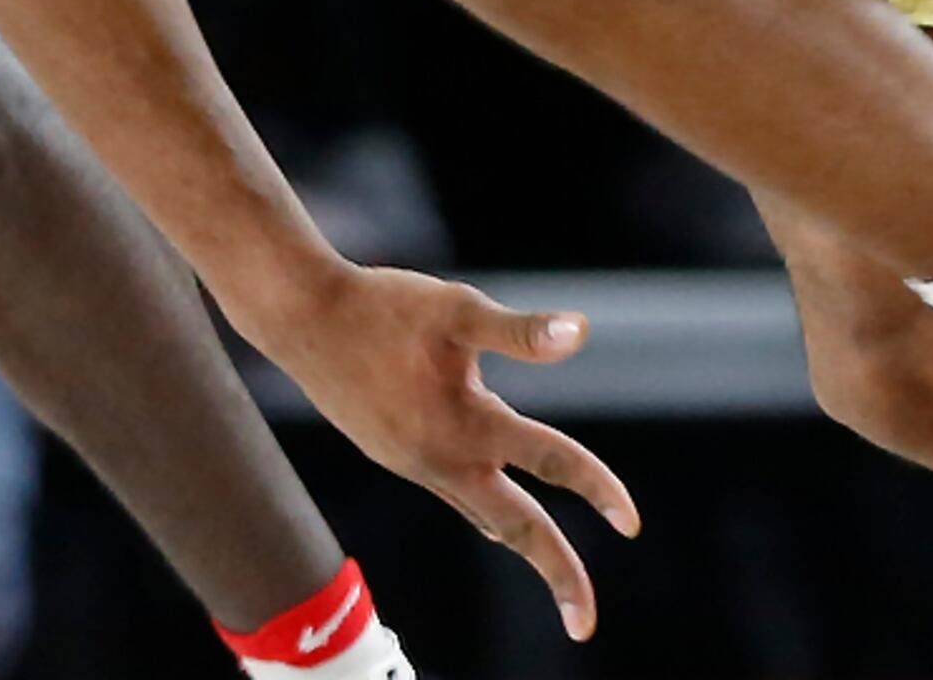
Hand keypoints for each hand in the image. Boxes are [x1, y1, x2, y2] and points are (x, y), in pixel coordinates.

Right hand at [250, 265, 640, 639]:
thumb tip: (581, 332)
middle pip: (515, 529)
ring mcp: (416, 464)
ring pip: (482, 517)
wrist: (300, 320)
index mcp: (467, 423)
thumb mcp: (457, 309)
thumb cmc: (383, 306)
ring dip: (523, 544)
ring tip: (559, 576)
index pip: (550, 461)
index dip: (598, 488)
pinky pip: (455, 498)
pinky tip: (495, 516)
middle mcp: (443, 459)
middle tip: (586, 625)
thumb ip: (520, 331)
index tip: (632, 524)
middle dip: (557, 575)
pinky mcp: (396, 456)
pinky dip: (486, 514)